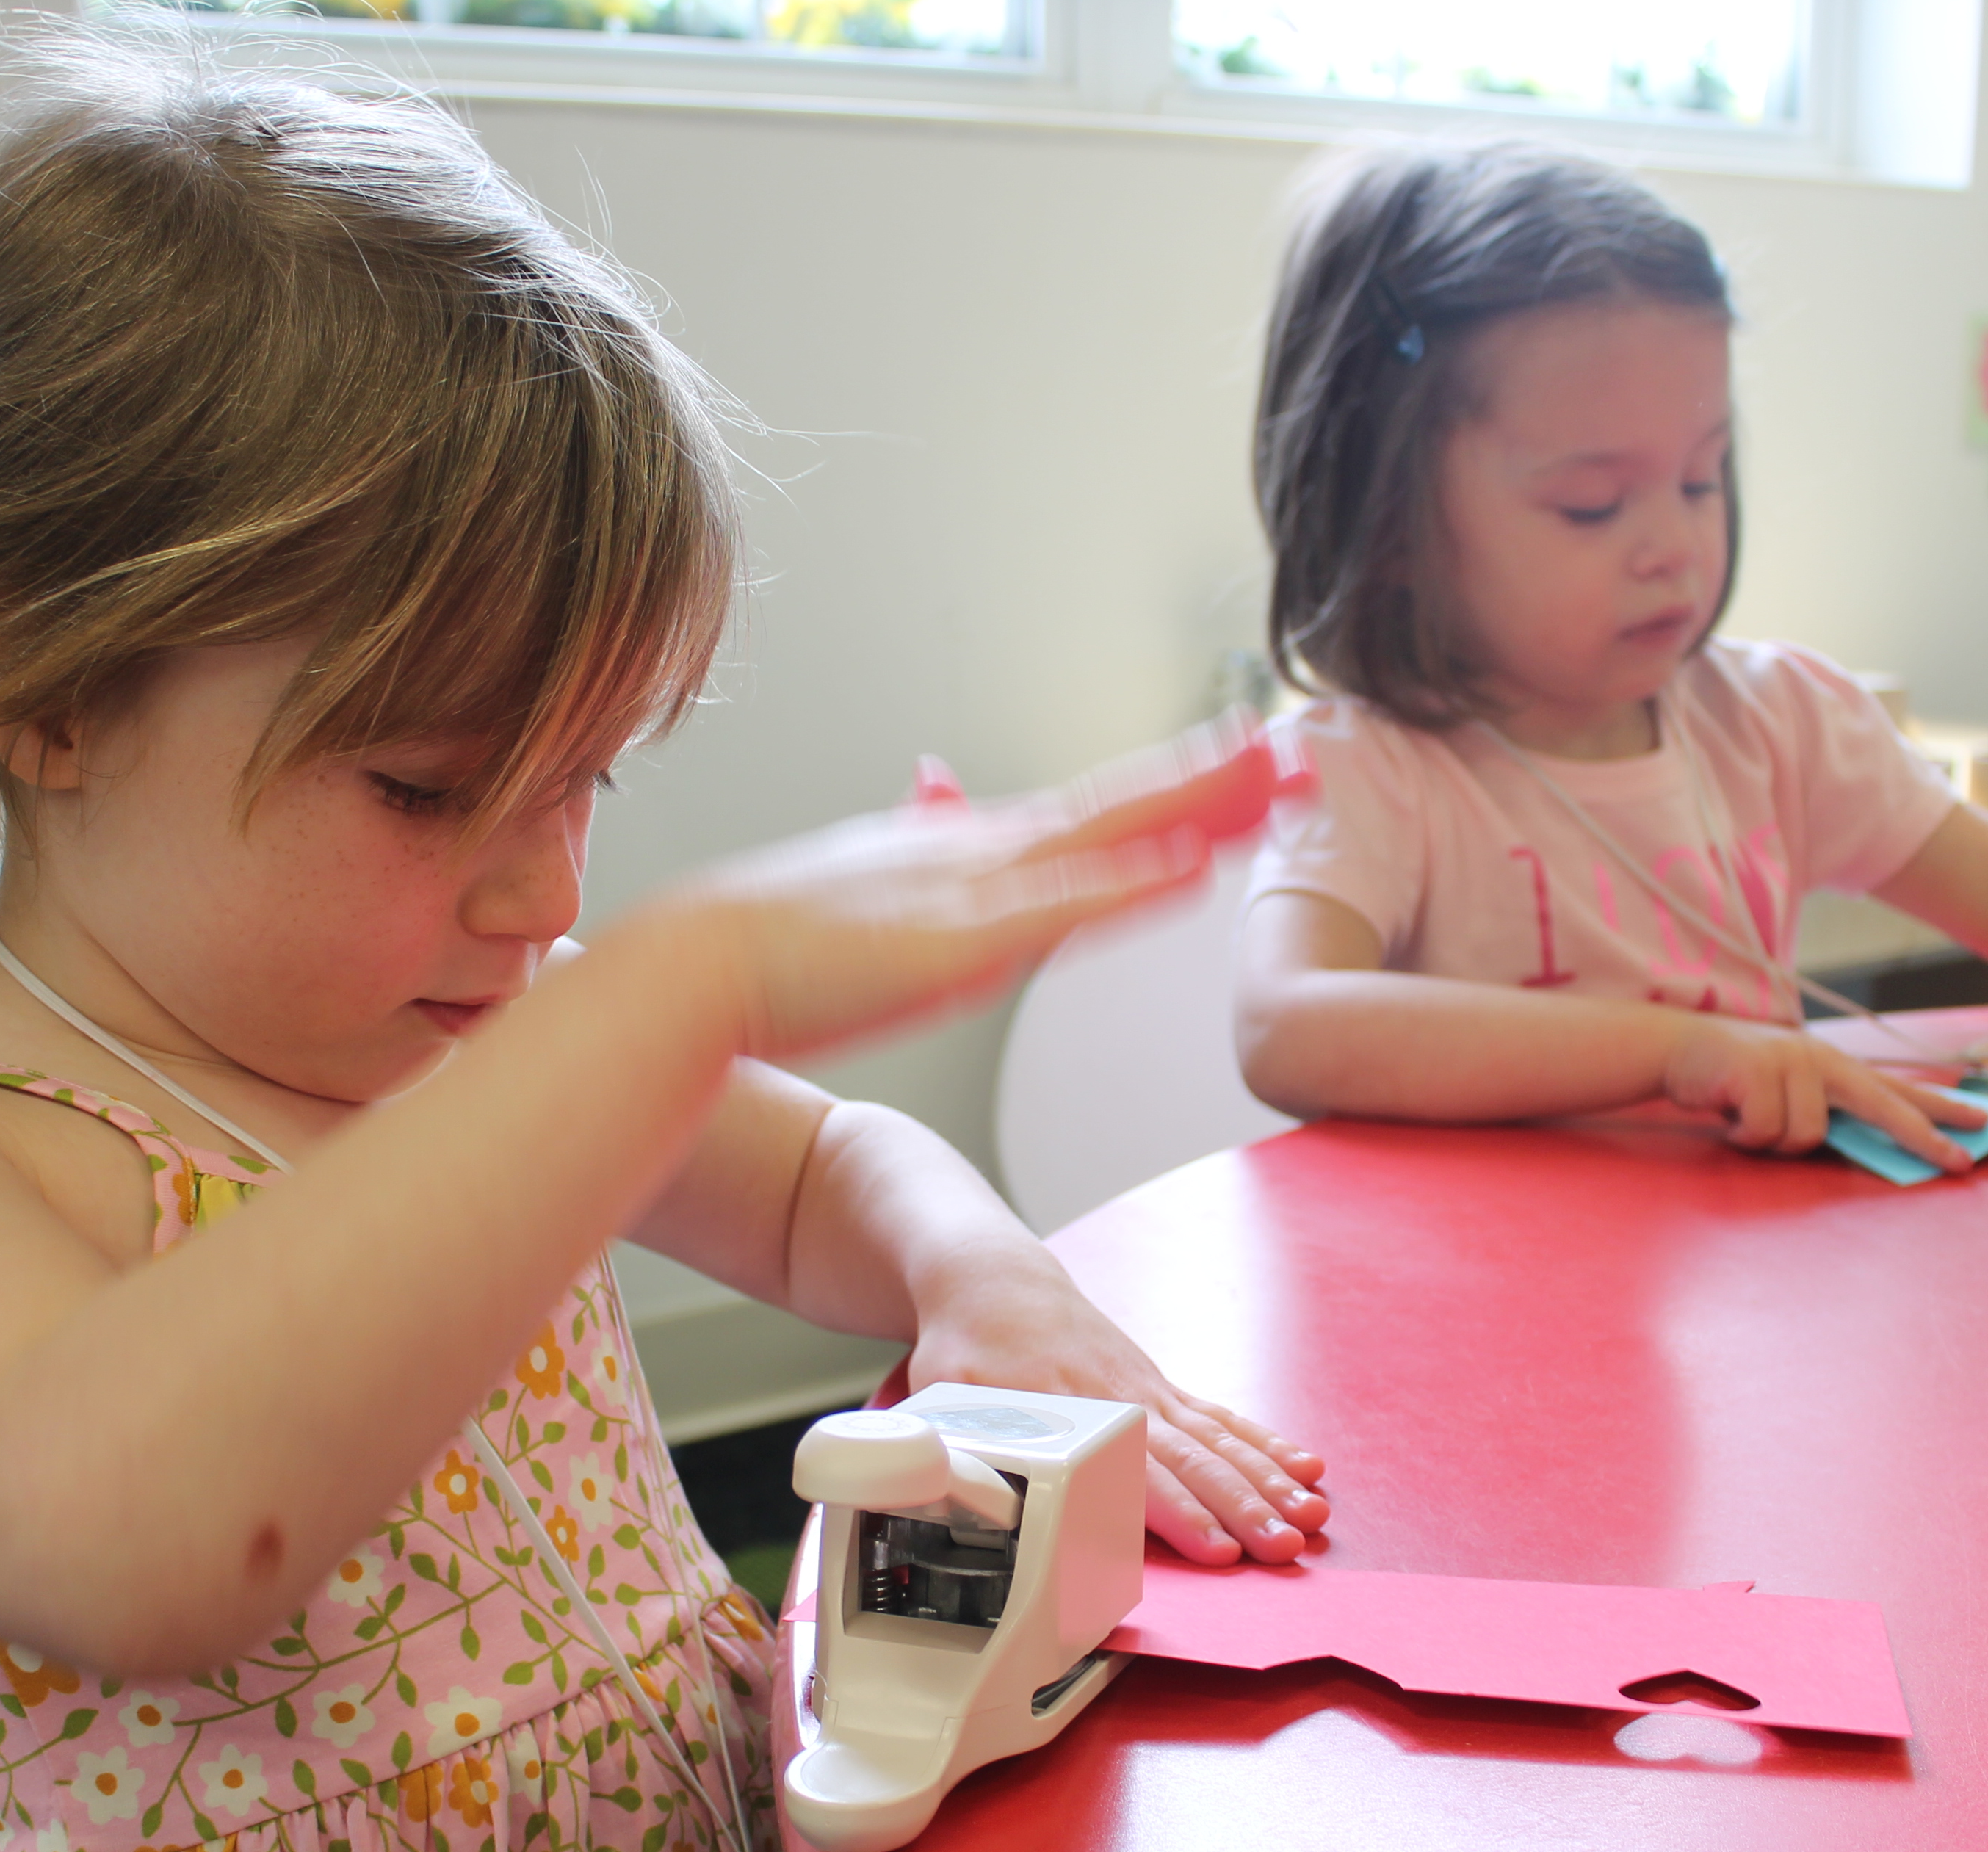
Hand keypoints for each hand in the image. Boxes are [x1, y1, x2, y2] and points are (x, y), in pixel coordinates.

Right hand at [653, 716, 1291, 1067]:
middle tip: (1296, 747)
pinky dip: (1131, 886)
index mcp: (966, 849)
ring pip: (1107, 838)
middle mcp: (981, 852)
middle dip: (1212, 778)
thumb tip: (938, 781)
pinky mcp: (954, 943)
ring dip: (1194, 807)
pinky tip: (1191, 870)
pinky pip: (1062, 910)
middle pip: (1119, 806)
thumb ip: (913, 835)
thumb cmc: (767, 949)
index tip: (1243, 759)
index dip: (1174, 785)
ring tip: (1275, 777)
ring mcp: (972, 892)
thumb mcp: (863, 882)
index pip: (1092, 810)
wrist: (691, 969)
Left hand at [902, 1255, 1327, 1566]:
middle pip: (1196, 1463)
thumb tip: (958, 1482)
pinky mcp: (1162, 1388)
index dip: (1182, 1515)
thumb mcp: (947, 1392)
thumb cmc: (974, 1346)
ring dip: (1268, 1481)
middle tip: (1286, 1545)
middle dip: (1246, 1507)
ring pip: (1220, 1442)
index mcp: (1078, 1411)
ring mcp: (1151, 1393)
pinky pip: (1222, 1418)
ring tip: (1311, 1515)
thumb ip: (957, 1440)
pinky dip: (1265, 1444)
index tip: (1220, 1549)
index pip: (1139, 1474)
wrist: (996, 1283)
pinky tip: (1305, 1468)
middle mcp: (1127, 1402)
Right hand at [1661, 1014, 1987, 1170]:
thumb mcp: (1789, 1087)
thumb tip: (1868, 1142)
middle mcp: (1822, 1059)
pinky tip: (1729, 1115)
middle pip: (1885, 1105)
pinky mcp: (1758, 1071)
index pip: (1898, 1088)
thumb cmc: (1735, 1078)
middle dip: (1923, 1137)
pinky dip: (1744, 1135)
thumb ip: (1826, 1109)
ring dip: (1772, 1141)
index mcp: (1835, 1066)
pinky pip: (1766, 1130)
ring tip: (1748, 1121)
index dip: (1941, 1108)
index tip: (1983, 1126)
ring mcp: (1792, 1062)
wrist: (1679, 1048)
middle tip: (1959, 1164)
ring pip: (1807, 1134)